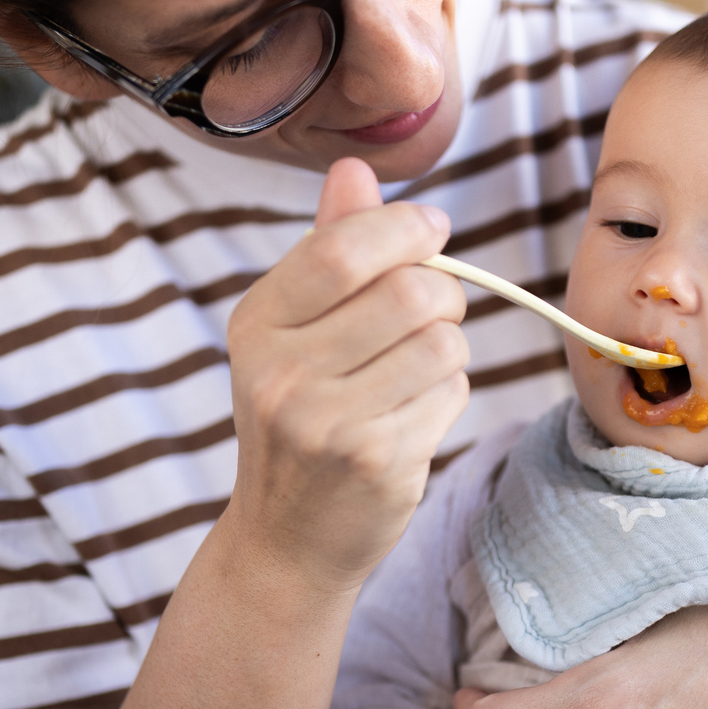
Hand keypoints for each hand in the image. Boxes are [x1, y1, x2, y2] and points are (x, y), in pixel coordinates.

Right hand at [222, 157, 470, 591]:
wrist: (286, 539)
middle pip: (410, 292)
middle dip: (443, 291)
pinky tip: (413, 414)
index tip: (432, 229)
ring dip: (448, 348)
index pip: (343, 250)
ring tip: (416, 369)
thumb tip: (355, 169)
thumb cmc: (300, 417)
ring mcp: (328, 424)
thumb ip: (326, 249)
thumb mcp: (292, 333)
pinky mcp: (377, 462)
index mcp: (256, 326)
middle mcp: (281, 374)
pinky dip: (448, 394)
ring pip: (442, 342)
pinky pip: (452, 394)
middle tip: (434, 310)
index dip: (404, 228)